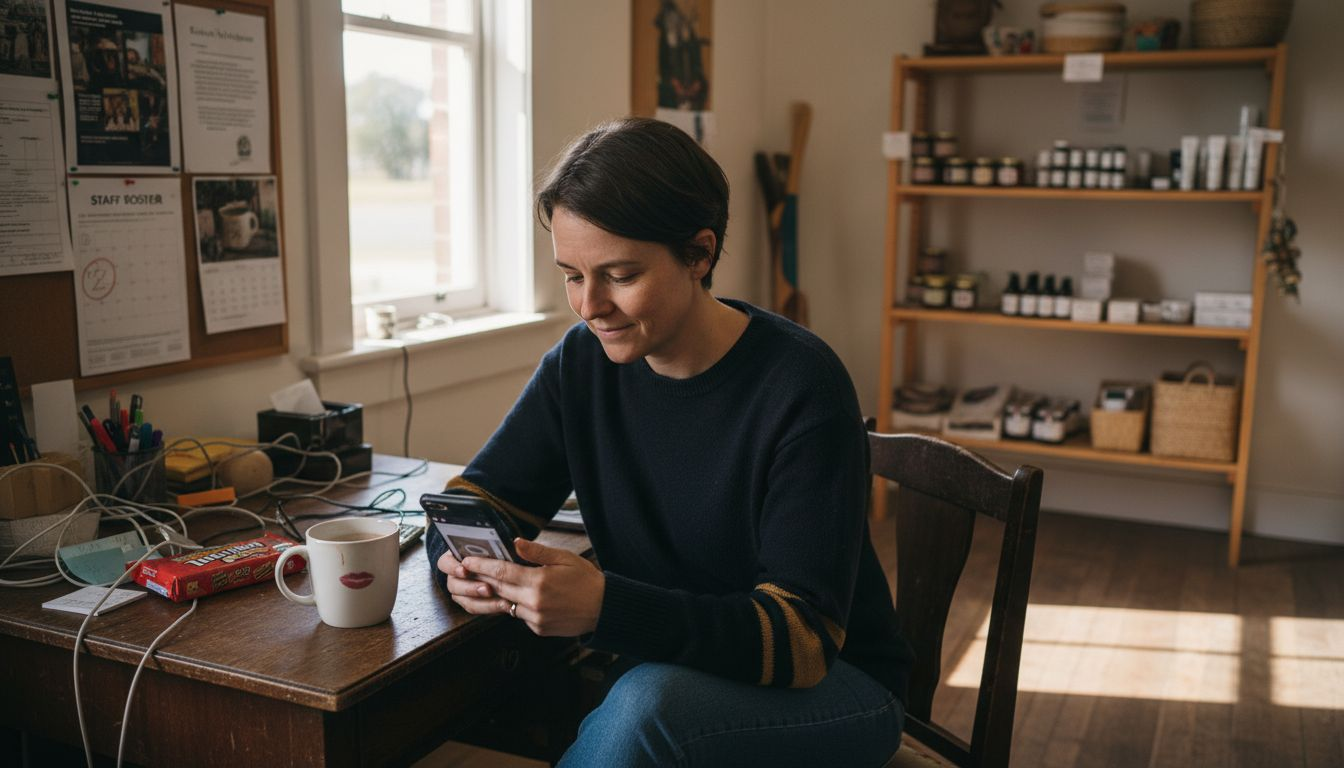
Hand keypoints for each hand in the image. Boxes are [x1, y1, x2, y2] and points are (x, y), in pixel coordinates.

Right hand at [437, 551, 503, 614]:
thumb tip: (507, 545)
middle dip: (470, 588)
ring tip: (498, 600)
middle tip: (487, 588)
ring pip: (463, 600)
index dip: (452, 567)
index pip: (445, 563)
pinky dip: (489, 607)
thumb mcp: (494, 548)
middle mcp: (454, 576)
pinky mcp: (471, 602)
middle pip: (453, 584)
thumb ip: (493, 548)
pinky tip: (503, 605)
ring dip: (480, 601)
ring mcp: (461, 590)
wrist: (502, 565)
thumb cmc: (495, 552)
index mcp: (454, 558)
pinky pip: (475, 608)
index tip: (464, 569)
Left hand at [459, 538, 604, 636]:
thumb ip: (537, 552)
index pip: (501, 572)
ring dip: (497, 593)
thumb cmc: (586, 579)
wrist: (604, 608)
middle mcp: (533, 602)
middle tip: (467, 570)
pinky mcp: (539, 629)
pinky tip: (517, 596)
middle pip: (499, 588)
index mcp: (538, 581)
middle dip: (482, 578)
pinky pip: (520, 615)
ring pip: (507, 603)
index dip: (481, 565)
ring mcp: (535, 618)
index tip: (467, 560)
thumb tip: (515, 543)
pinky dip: (516, 605)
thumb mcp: (564, 558)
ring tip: (485, 582)